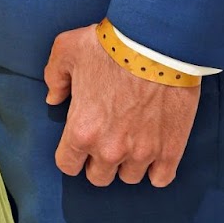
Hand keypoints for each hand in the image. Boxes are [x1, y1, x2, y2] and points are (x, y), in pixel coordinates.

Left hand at [44, 24, 200, 186]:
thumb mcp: (67, 50)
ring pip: (129, 177)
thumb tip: (53, 98)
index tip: (79, 141)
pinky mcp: (170, 151)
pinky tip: (153, 151)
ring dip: (128, 162)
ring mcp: (142, 153)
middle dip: (98, 160)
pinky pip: (160, 179)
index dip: (71, 154)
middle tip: (106, 137)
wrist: (156, 44)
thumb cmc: (109, 46)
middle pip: (98, 177)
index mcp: (82, 130)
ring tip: (131, 138)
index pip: (67, 165)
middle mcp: (109, 150)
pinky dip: (157, 169)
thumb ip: (54, 77)